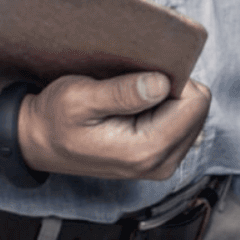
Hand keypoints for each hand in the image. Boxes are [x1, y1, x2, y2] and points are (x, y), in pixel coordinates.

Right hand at [17, 72, 210, 181]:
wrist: (41, 142)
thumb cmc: (56, 117)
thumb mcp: (80, 97)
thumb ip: (122, 92)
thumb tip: (162, 83)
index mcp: (146, 150)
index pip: (195, 103)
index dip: (172, 78)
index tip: (140, 75)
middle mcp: (161, 163)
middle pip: (198, 108)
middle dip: (171, 88)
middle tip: (131, 85)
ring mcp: (162, 164)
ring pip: (192, 115)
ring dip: (166, 99)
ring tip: (129, 97)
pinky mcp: (159, 159)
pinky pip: (181, 124)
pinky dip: (163, 110)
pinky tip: (135, 108)